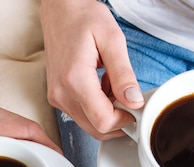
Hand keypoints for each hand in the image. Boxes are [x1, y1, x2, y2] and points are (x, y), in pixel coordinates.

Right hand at [40, 0, 140, 138]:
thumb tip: (134, 101)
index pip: (103, 120)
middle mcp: (61, 93)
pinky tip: (101, 86)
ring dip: (107, 113)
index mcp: (75, 79)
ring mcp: (57, 97)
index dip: (124, 120)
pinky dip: (96, 108)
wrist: (60, 10)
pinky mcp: (56, 97)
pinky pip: (80, 114)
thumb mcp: (112, 40)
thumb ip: (123, 74)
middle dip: (117, 120)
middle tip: (129, 99)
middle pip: (95, 128)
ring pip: (88, 124)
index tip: (136, 108)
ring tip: (112, 85)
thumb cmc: (83, 18)